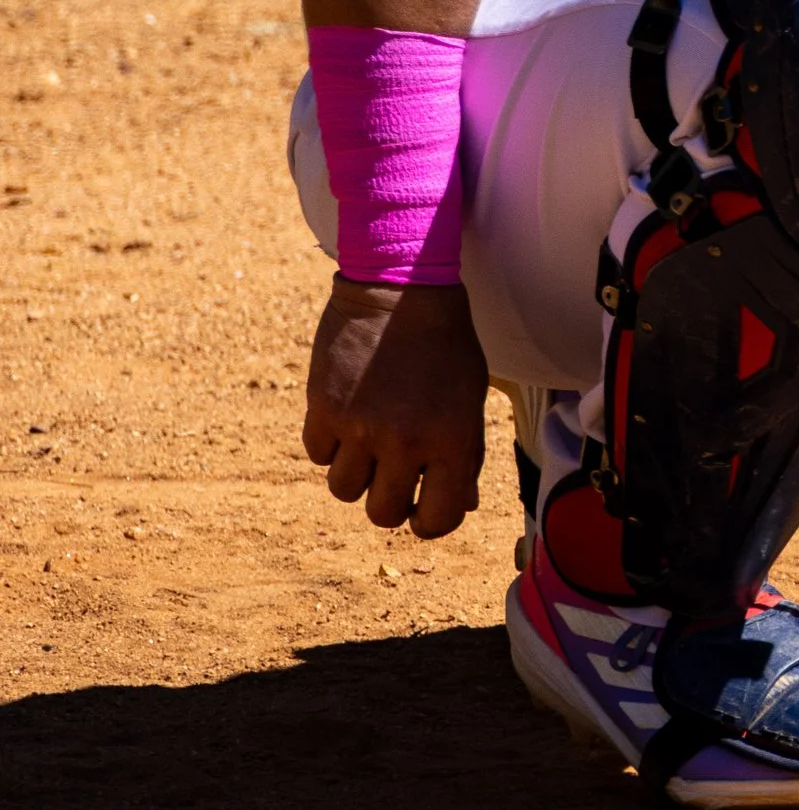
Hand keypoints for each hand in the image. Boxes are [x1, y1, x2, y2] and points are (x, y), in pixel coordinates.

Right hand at [302, 276, 488, 538]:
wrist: (403, 287)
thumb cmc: (446, 343)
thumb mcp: (471, 396)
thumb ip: (466, 454)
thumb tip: (464, 505)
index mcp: (453, 439)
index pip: (438, 519)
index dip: (431, 522)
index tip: (426, 509)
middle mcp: (405, 440)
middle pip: (382, 515)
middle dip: (390, 502)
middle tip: (396, 477)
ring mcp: (360, 426)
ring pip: (344, 491)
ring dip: (357, 474)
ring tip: (371, 440)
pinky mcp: (323, 408)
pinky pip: (318, 455)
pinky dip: (330, 444)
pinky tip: (349, 414)